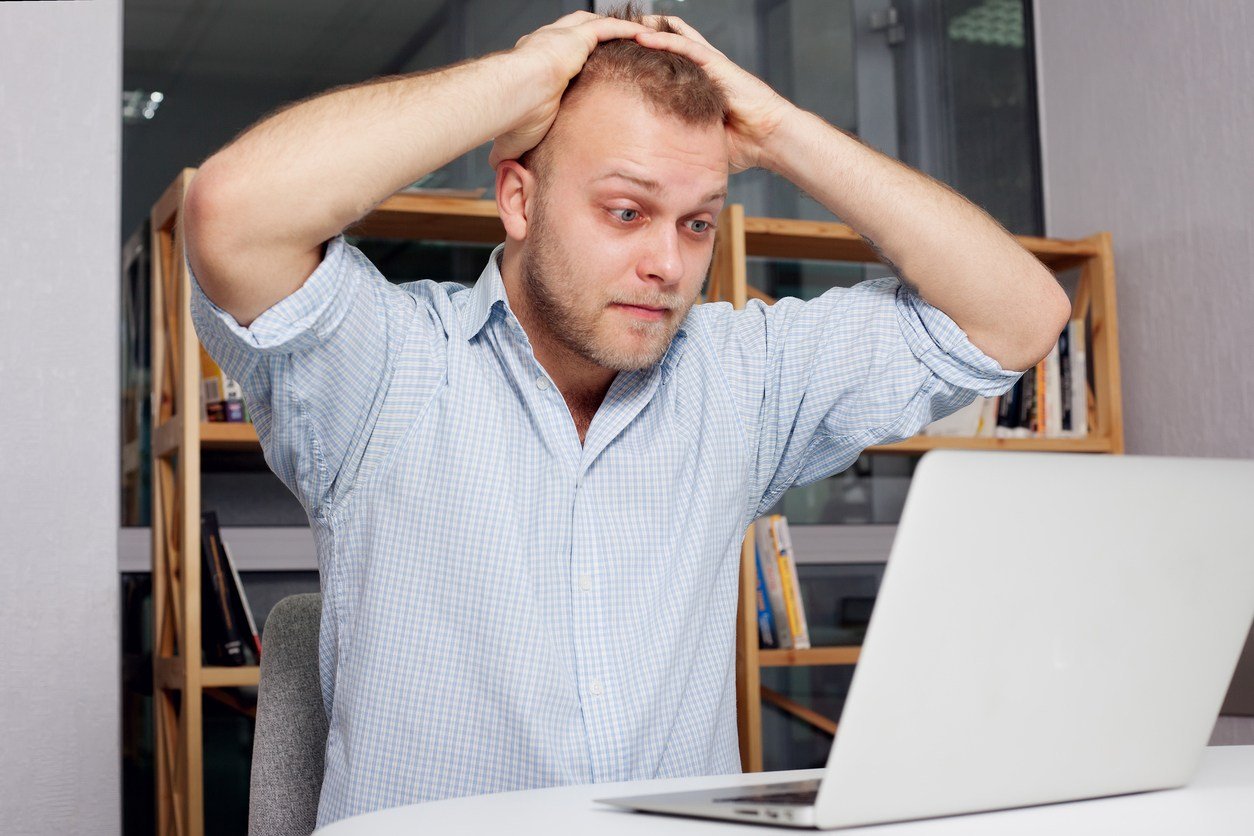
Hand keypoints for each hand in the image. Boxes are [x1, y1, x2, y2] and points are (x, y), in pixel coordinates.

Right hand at [489, 11, 651, 167]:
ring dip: (618, 28)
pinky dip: (627, 29)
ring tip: (639, 35)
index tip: (585, 65)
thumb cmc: (511, 117)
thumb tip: (499, 167)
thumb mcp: (513, 135)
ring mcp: (562, 37)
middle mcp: (547, 43)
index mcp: (531, 61)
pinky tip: (646, 34)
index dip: (572, 56)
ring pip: (597, 24)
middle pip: (578, 30)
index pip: (555, 53)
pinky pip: (609, 27)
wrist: (511, 96)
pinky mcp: (576, 36)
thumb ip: (510, 146)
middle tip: (617, 39)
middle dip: (597, 32)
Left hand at [635, 16, 794, 172]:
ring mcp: (710, 65)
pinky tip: (643, 35)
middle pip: (669, 44)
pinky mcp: (717, 64)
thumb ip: (681, 146)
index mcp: (698, 88)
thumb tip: (658, 168)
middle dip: (644, 36)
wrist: (769, 139)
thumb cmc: (744, 145)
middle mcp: (703, 72)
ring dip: (649, 29)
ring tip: (625, 24)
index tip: (619, 62)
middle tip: (617, 33)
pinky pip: (686, 45)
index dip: (645, 61)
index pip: (668, 68)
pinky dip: (664, 39)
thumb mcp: (701, 144)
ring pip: (675, 37)